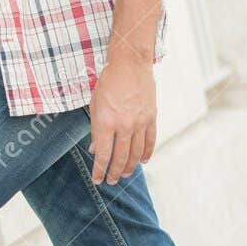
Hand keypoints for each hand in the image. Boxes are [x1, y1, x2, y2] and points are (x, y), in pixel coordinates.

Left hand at [87, 54, 156, 183]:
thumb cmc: (108, 82)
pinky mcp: (151, 118)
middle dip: (114, 173)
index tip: (97, 179)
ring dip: (130, 167)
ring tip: (124, 174)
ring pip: (136, 153)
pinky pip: (150, 141)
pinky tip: (143, 161)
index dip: (99, 170)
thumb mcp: (95, 105)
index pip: (103, 155)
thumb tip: (95, 149)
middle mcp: (124, 126)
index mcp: (106, 122)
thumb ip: (95, 129)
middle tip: (111, 181)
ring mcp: (140, 123)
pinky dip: (146, 153)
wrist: (130, 64)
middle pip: (120, 158)